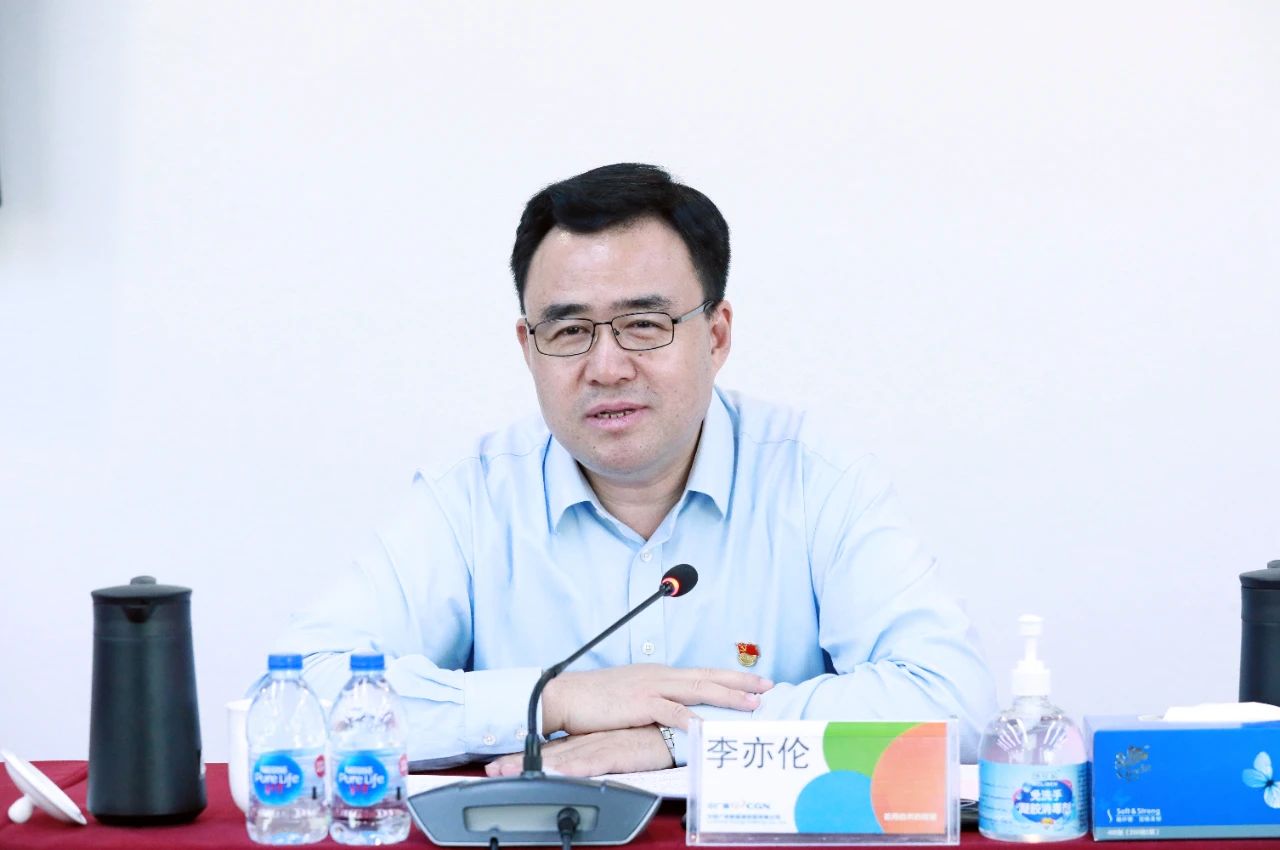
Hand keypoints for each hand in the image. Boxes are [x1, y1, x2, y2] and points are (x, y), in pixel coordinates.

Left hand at [485, 727, 673, 777]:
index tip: (498, 765)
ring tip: (507, 774)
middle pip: (549, 753)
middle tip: (491, 771)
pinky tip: (553, 775)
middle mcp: (590, 740)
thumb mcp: (620, 742)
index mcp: (590, 738)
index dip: (523, 757)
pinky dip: (570, 770)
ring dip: (534, 767)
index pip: (551, 749)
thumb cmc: (653, 734)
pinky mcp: (618, 752)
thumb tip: (580, 762)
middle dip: (517, 764)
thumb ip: (600, 750)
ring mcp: (602, 745)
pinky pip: (590, 763)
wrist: (679, 725)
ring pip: (562, 758)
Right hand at [540, 663, 771, 735]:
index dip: (729, 677)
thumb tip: (670, 711)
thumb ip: (652, 700)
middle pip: (708, 677)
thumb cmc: (594, 698)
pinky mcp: (640, 703)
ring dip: (727, 697)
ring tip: (752, 704)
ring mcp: (651, 687)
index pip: (701, 673)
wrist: (566, 695)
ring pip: (698, 689)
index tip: (754, 681)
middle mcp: (659, 676)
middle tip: (768, 685)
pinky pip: (671, 711)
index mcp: (658, 674)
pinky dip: (691, 718)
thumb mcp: (629, 694)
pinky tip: (706, 725)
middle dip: (740, 682)